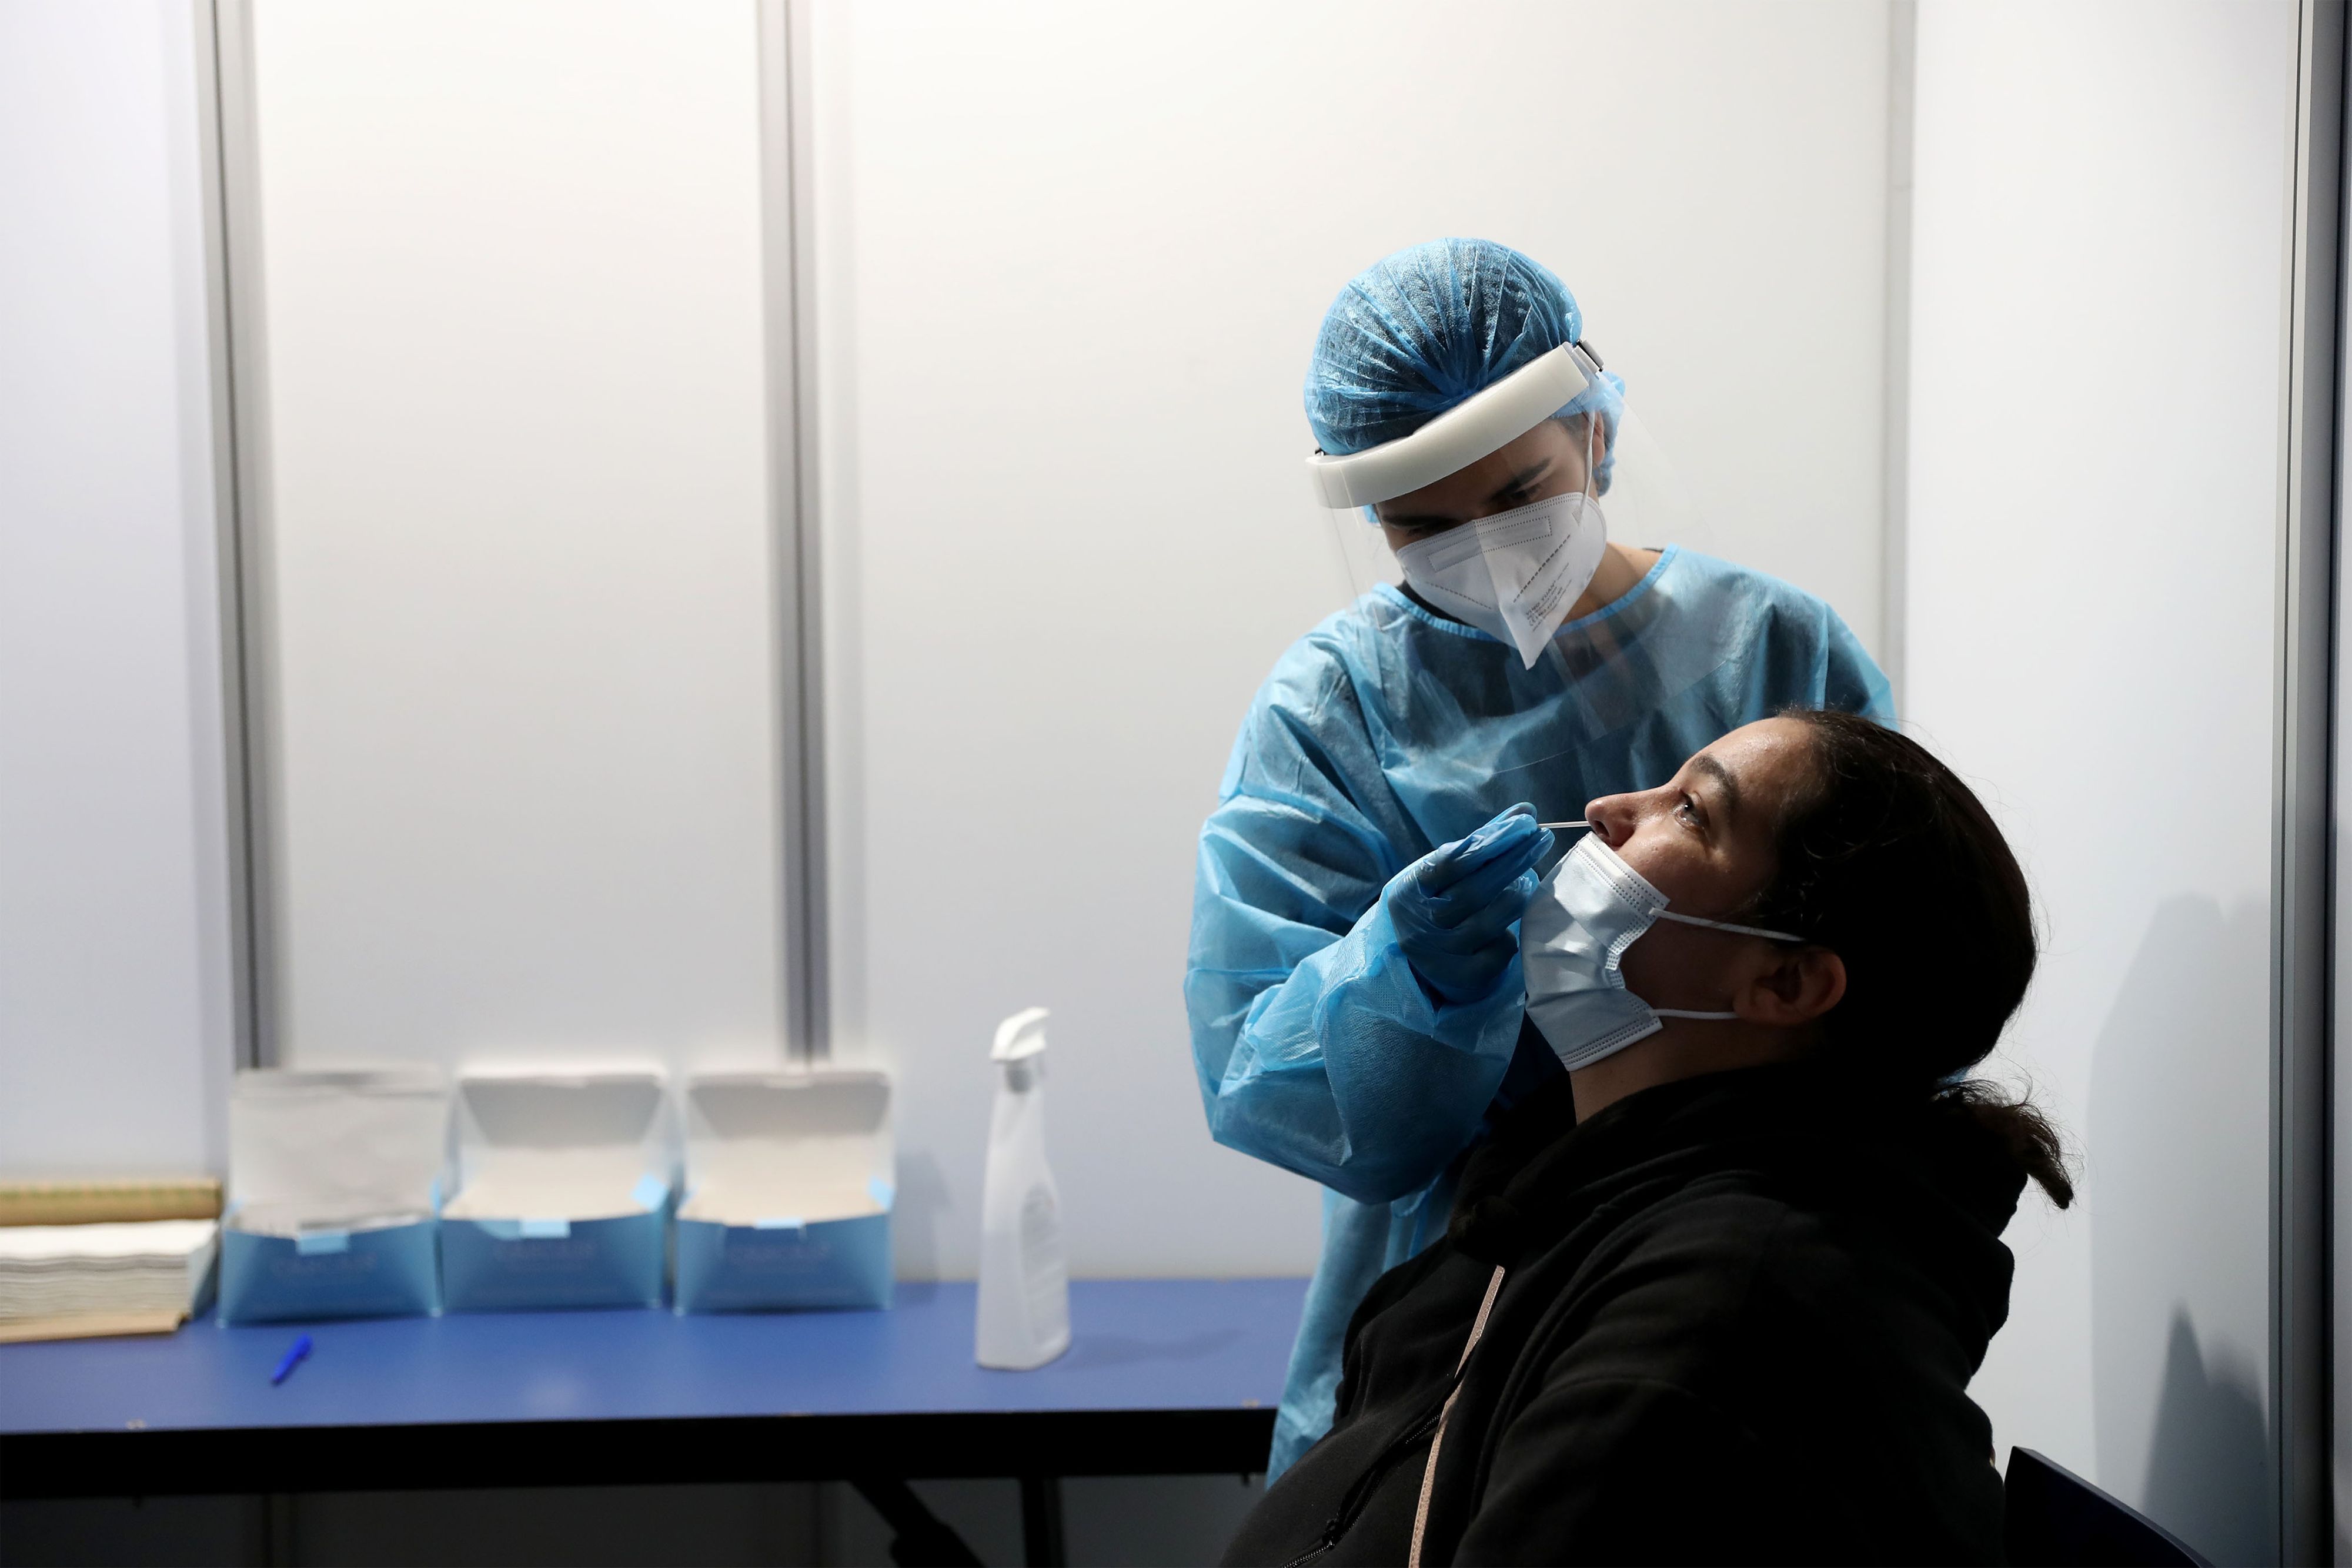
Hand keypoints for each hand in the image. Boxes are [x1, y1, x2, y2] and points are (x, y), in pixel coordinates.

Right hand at [1385, 804, 1553, 1007]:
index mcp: (1411, 889)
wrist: (1416, 955)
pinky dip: (1511, 932)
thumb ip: (1484, 839)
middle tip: (1541, 840)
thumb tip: (1526, 811)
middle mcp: (1421, 923)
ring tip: (1529, 879)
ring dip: (1516, 896)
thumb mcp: (1446, 868)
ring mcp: (1441, 953)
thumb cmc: (1437, 899)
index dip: (1491, 841)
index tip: (1524, 824)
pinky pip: (1499, 952)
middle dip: (1513, 862)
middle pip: (1474, 891)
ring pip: (1489, 922)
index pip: (1453, 861)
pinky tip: (1514, 919)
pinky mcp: (1463, 977)